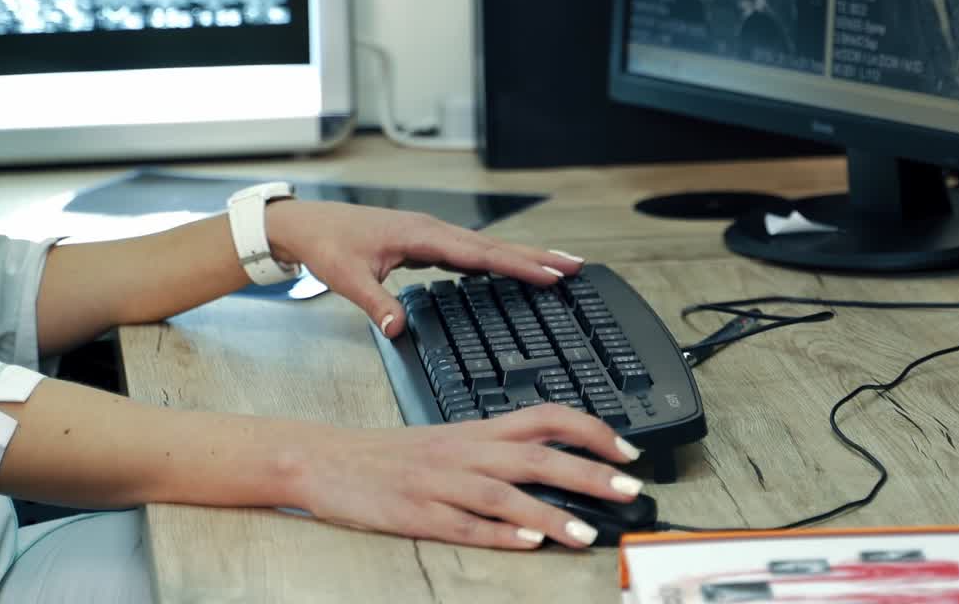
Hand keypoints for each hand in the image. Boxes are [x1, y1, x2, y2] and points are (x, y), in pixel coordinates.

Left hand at [265, 201, 582, 336]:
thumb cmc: (328, 244)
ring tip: (555, 267)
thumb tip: (398, 329)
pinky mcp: (424, 241)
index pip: (479, 253)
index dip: (518, 264)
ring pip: (484, 246)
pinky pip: (469, 251)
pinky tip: (506, 269)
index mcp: (421, 236)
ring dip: (520, 256)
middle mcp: (432, 230)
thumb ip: (375, 302)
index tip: (551, 273)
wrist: (308, 223)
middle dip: (536, 256)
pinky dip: (495, 258)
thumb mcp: (347, 278)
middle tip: (576, 266)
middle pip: (494, 245)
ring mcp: (430, 234)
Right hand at [278, 404, 643, 548]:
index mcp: (476, 430)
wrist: (330, 458)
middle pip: (536, 455)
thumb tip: (554, 462)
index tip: (626, 449)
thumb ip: (498, 449)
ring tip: (587, 532)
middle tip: (628, 489)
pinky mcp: (418, 514)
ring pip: (505, 492)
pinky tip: (525, 541)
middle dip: (587, 471)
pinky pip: (463, 524)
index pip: (544, 417)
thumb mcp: (451, 441)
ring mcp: (441, 482)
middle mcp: (465, 451)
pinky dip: (497, 532)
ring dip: (550, 512)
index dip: (589, 430)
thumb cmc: (393, 454)